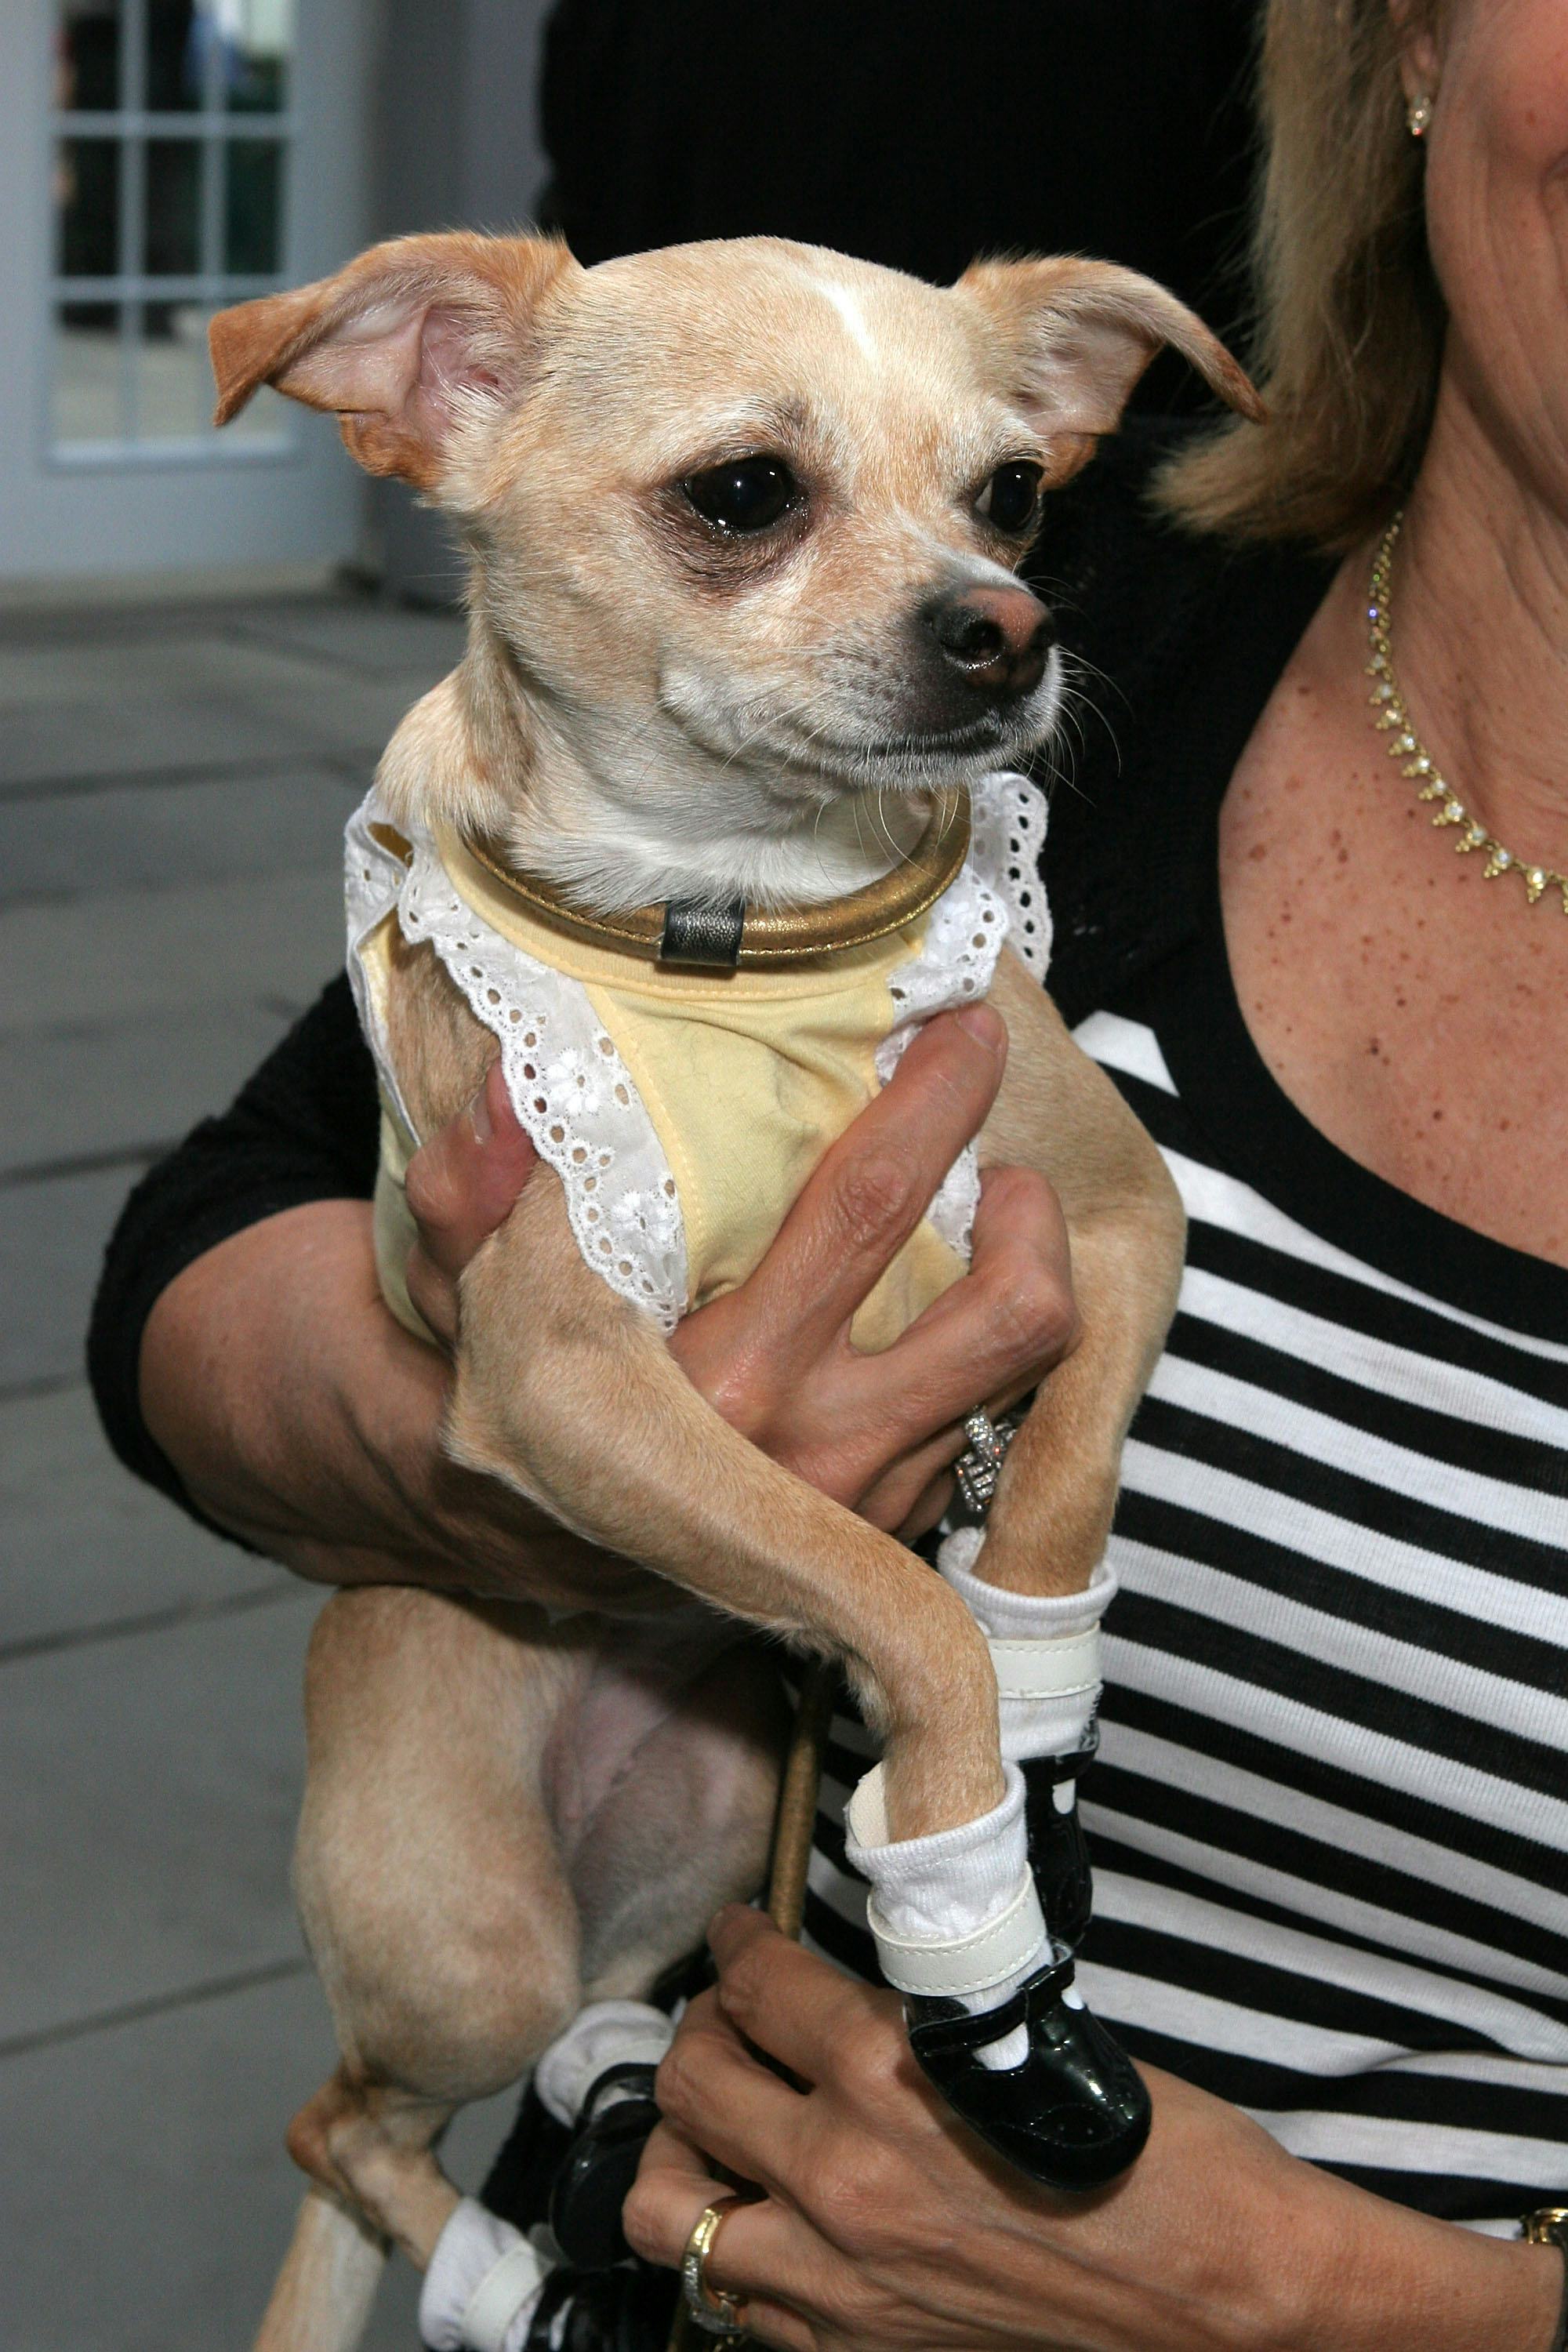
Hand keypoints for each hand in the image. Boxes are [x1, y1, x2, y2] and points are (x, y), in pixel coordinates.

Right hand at [405, 1003, 1076, 1534]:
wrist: (539, 1574)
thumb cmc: (523, 1413)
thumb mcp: (473, 1301)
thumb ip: (470, 1196)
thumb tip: (510, 1094)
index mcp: (722, 1386)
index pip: (868, 1210)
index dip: (935, 1106)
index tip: (964, 1029)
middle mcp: (816, 1456)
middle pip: (1011, 1311)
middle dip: (1033, 1202)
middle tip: (997, 1144)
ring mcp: (871, 1504)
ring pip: (1023, 1372)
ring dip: (1028, 1271)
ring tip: (987, 1213)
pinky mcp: (897, 1533)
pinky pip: (991, 1422)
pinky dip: (987, 1349)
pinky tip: (940, 1302)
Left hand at [624, 1910, 1559, 2351]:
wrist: (1226, 2295)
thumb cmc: (1156, 2153)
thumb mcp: (1018, 2039)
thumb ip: (908, 2016)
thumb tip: (835, 1989)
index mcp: (885, 2069)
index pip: (755, 1983)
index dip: (737, 1947)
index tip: (738, 1938)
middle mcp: (841, 2172)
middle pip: (687, 2082)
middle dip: (703, 2031)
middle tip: (731, 2018)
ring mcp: (837, 2276)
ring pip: (667, 2208)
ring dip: (683, 2152)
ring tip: (721, 2125)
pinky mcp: (854, 2349)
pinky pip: (732, 2298)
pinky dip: (734, 2247)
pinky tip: (773, 2215)